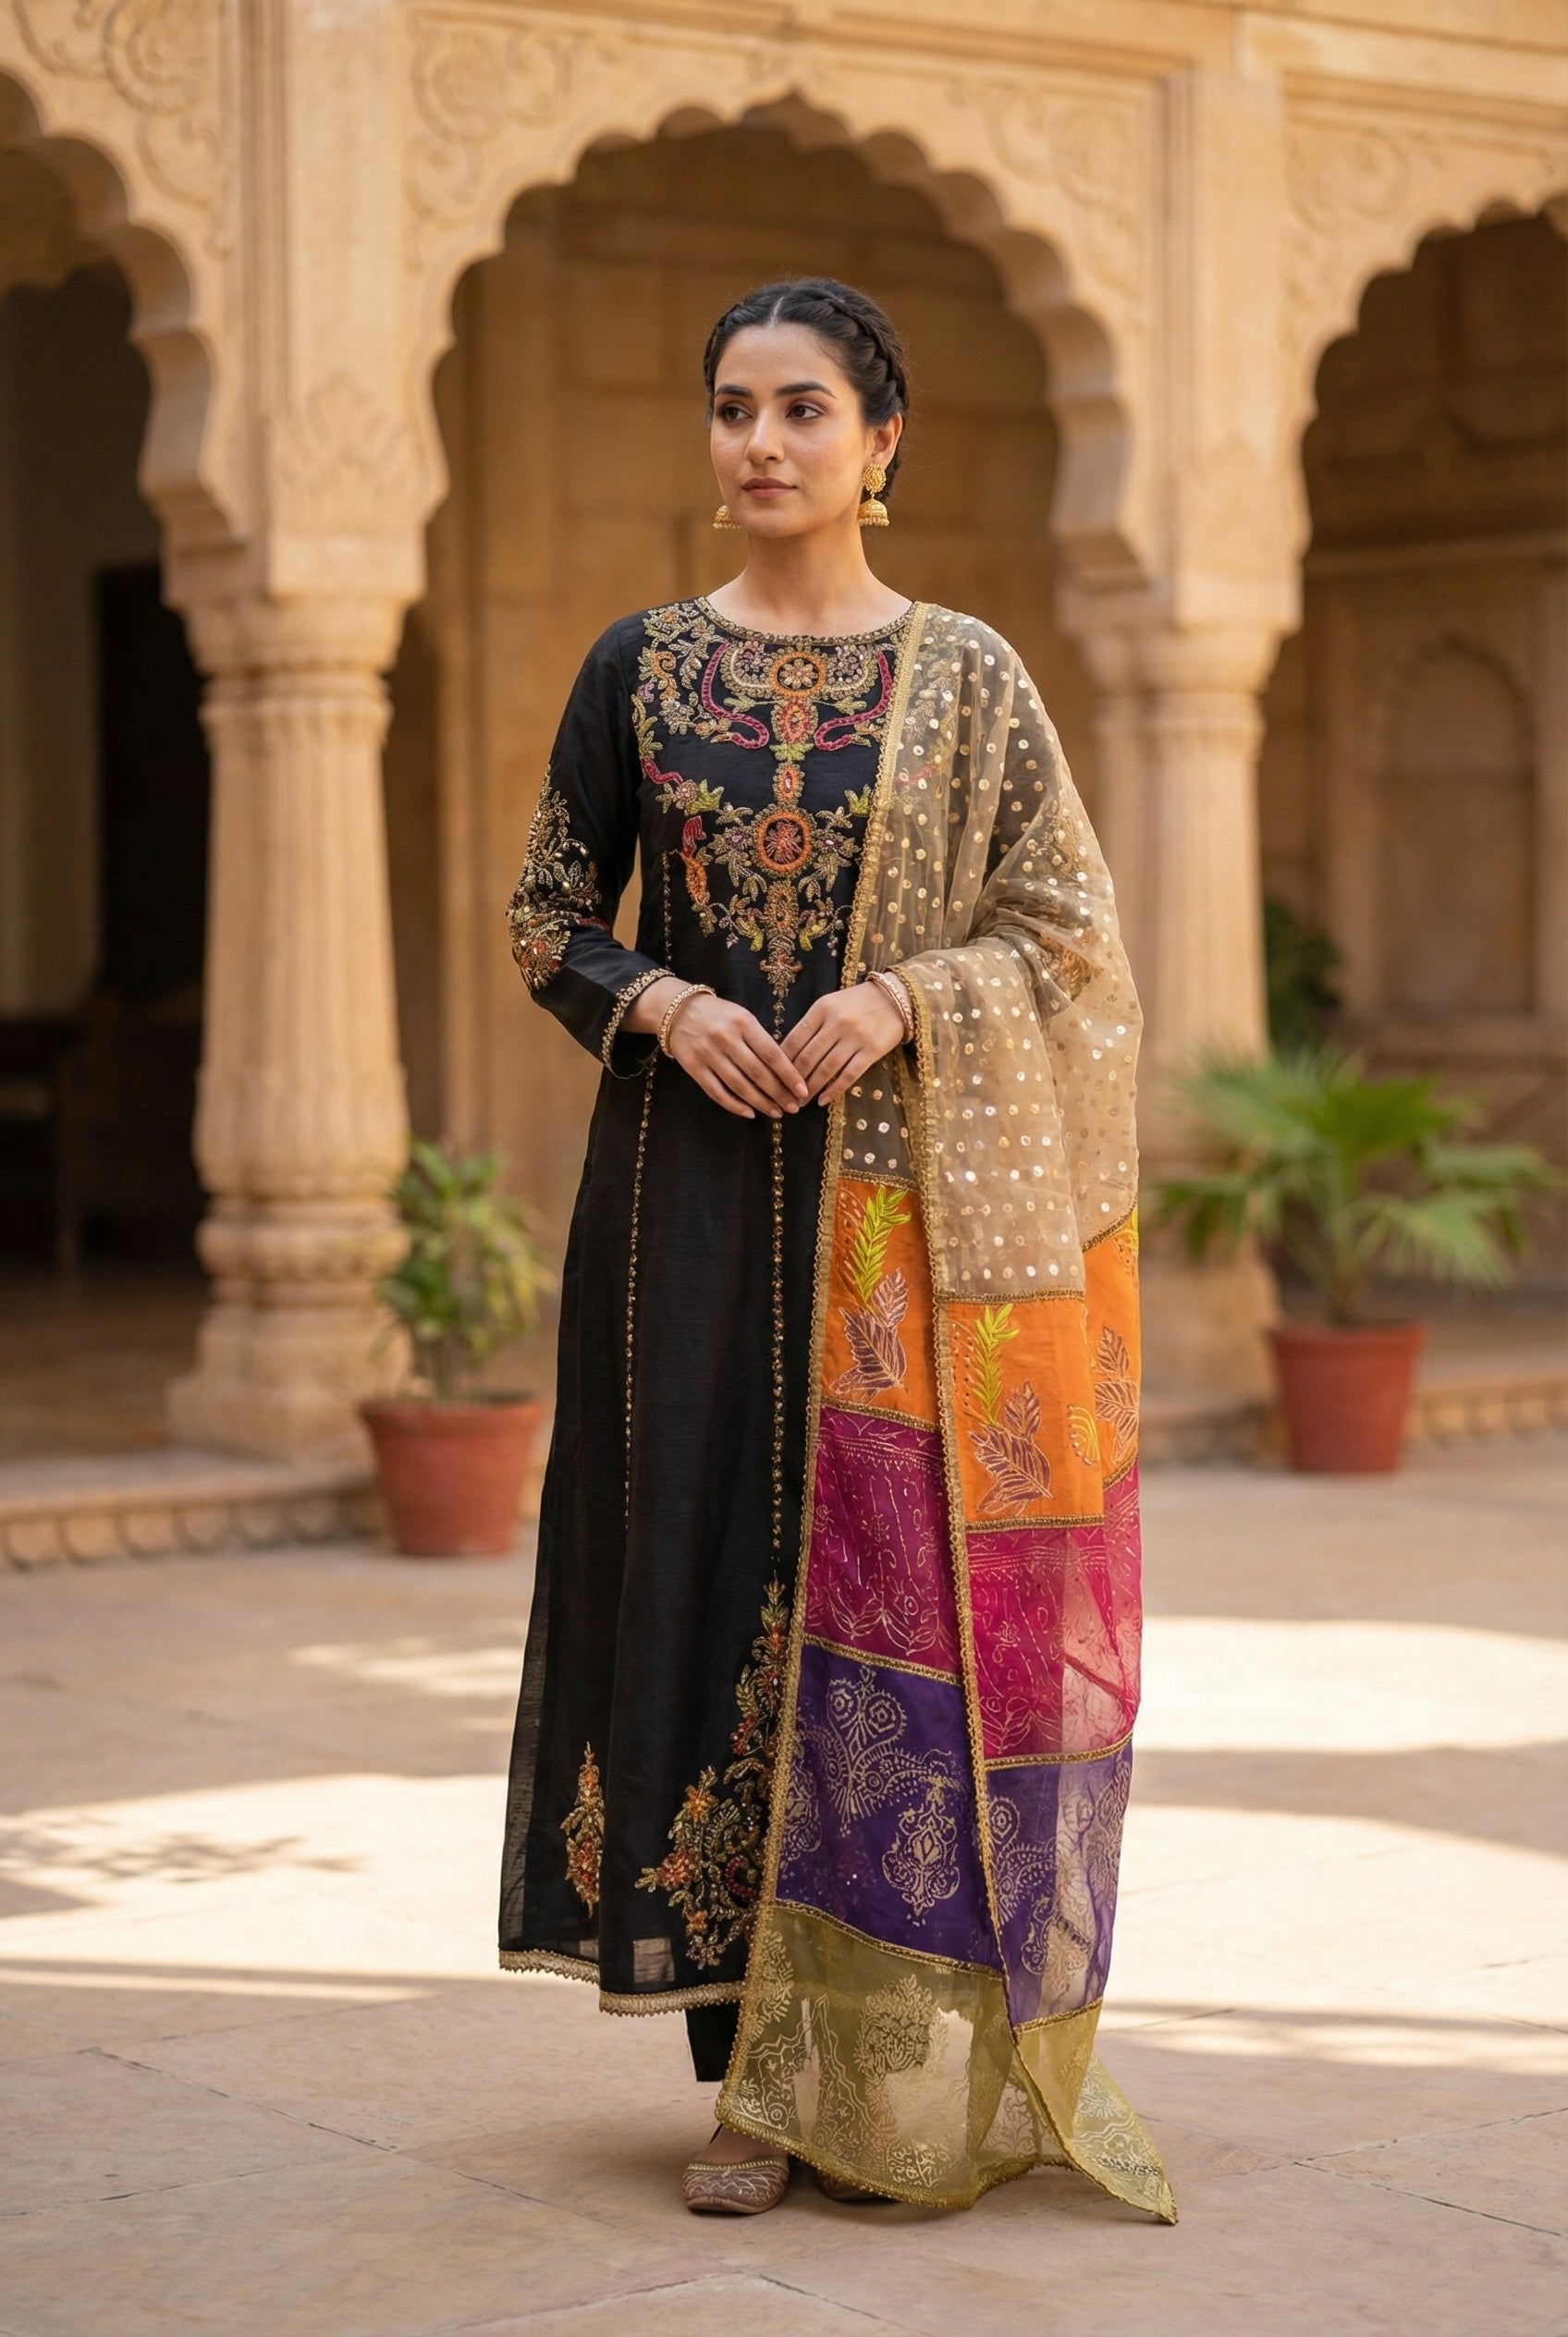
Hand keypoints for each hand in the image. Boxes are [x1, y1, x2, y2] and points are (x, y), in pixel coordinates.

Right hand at [665, 993, 809, 1119]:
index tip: (803, 1091)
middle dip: (779, 1093)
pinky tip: (750, 1113)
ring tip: (776, 1112)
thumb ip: (761, 1040)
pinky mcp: (694, 1068)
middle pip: (758, 1073)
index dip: (789, 1075)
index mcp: (743, 1023)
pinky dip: (735, 1105)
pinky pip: (717, 1092)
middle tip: (793, 1107)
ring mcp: (708, 1054)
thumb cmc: (719, 1015)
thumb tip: (786, 1070)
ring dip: (760, 1103)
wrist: (677, 1011)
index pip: (772, 1054)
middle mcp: (726, 1038)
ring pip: (739, 1086)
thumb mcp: (743, 1017)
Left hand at [782, 982, 905, 1104]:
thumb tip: (788, 1053)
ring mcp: (855, 1037)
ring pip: (826, 1069)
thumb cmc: (857, 1002)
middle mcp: (837, 1022)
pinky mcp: (872, 1051)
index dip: (782, 1062)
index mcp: (821, 1008)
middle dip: (793, 1080)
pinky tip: (823, 1101)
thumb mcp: (831, 1004)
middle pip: (808, 1057)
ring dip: (811, 1088)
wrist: (896, 998)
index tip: (774, 1077)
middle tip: (785, 1095)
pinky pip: (849, 1075)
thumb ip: (812, 1024)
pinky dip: (834, 1090)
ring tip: (801, 1101)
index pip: (795, 1039)